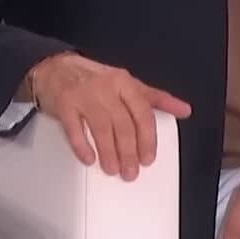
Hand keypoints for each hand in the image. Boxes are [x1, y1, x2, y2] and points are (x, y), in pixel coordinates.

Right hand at [29, 52, 190, 180]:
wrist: (55, 67)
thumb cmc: (95, 78)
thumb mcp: (128, 83)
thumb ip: (155, 98)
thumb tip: (184, 110)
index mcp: (125, 82)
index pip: (143, 112)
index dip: (147, 138)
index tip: (148, 158)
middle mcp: (106, 87)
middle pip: (123, 123)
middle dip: (129, 151)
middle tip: (131, 171)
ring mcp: (84, 95)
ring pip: (102, 128)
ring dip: (109, 152)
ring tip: (113, 169)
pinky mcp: (64, 103)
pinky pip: (74, 128)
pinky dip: (83, 146)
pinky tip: (89, 159)